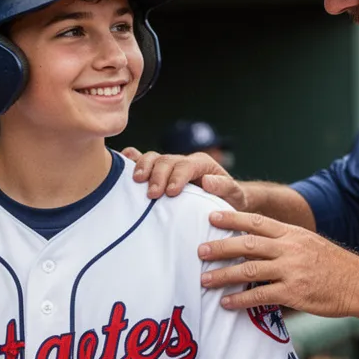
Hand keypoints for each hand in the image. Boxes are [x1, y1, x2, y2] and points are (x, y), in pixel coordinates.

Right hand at [122, 147, 246, 207]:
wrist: (225, 200)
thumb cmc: (230, 199)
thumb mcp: (235, 195)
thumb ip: (224, 187)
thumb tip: (207, 181)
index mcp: (202, 163)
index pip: (186, 165)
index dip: (177, 177)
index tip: (171, 192)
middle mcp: (183, 161)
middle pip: (166, 160)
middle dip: (158, 175)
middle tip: (152, 194)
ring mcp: (170, 165)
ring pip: (153, 158)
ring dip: (143, 168)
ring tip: (136, 181)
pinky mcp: (159, 172)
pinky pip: (143, 159)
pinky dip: (133, 158)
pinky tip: (123, 161)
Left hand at [198, 210, 358, 316]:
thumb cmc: (334, 266)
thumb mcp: (310, 244)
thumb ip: (285, 242)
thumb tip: (256, 244)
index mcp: (292, 234)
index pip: (257, 221)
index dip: (232, 218)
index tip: (211, 217)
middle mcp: (290, 248)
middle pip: (247, 243)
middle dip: (220, 246)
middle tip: (199, 250)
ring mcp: (291, 270)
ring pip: (249, 269)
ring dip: (223, 275)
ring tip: (204, 280)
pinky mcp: (294, 292)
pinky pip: (260, 295)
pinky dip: (240, 299)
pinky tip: (227, 302)